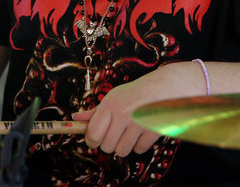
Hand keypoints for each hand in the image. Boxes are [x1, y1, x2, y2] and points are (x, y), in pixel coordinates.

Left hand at [73, 62, 200, 155]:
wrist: (164, 87)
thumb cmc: (135, 93)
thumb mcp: (113, 97)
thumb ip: (95, 111)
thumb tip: (76, 118)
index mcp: (111, 104)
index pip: (93, 134)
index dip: (92, 140)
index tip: (96, 139)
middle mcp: (123, 114)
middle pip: (107, 146)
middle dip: (110, 143)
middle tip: (117, 133)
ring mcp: (138, 123)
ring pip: (122, 151)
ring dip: (125, 145)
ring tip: (130, 132)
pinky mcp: (152, 131)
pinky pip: (138, 150)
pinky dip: (139, 145)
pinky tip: (142, 132)